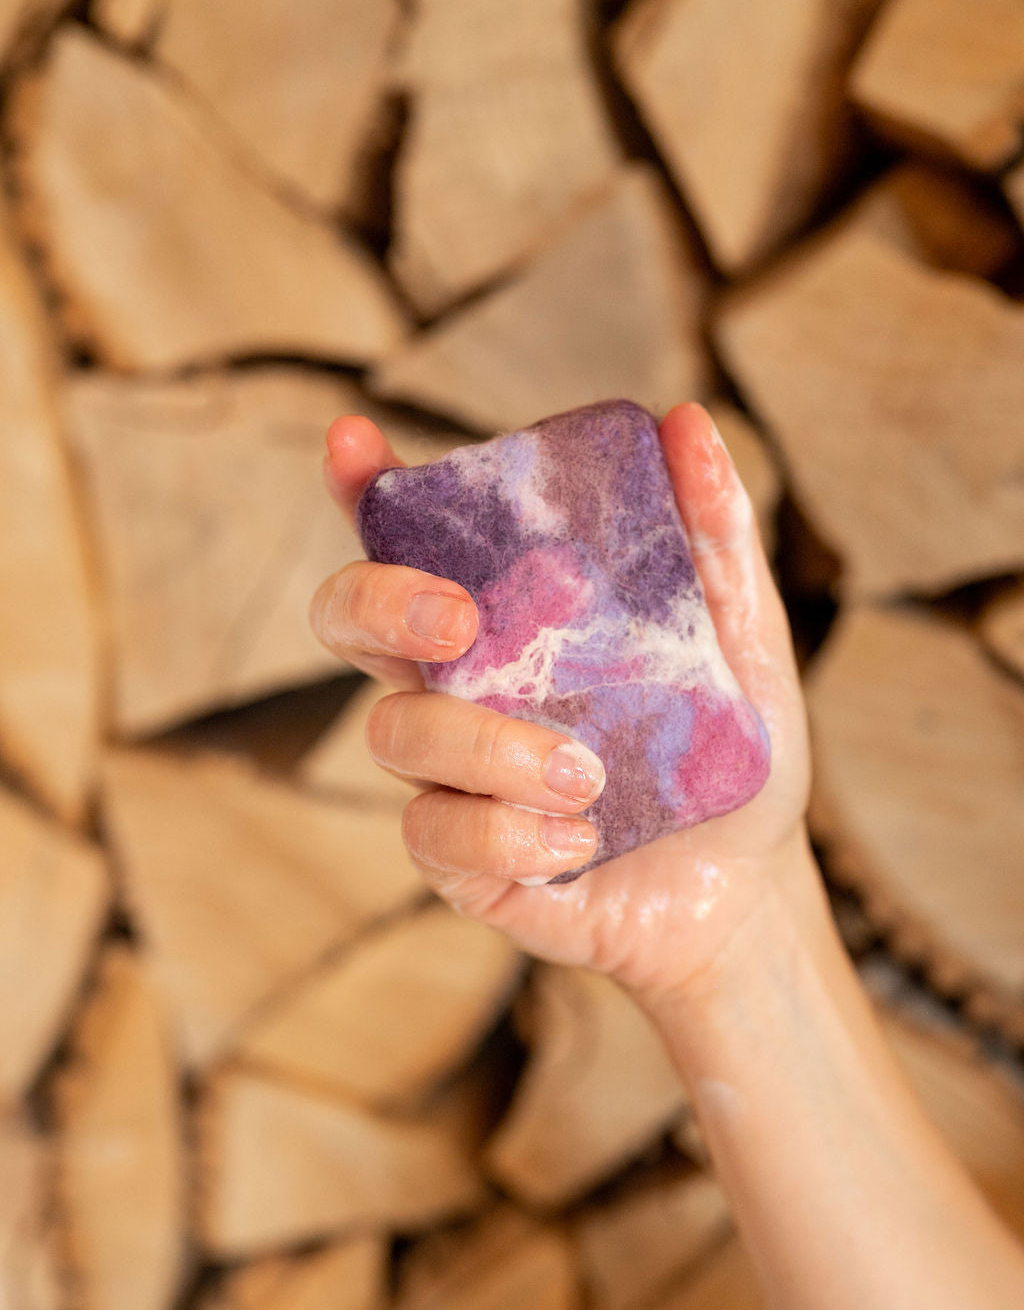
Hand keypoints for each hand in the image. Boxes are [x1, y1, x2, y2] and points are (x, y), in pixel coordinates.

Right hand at [309, 405, 809, 1005]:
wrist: (746, 887)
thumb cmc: (728, 754)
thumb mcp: (744, 640)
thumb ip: (715, 539)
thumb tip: (689, 422)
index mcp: (508, 618)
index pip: (411, 539)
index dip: (364, 488)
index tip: (354, 441)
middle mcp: (457, 685)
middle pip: (348, 619)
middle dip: (380, 602)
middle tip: (459, 622)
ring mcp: (449, 774)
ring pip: (395, 732)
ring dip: (490, 749)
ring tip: (591, 774)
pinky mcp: (458, 860)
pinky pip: (436, 836)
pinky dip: (508, 835)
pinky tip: (579, 839)